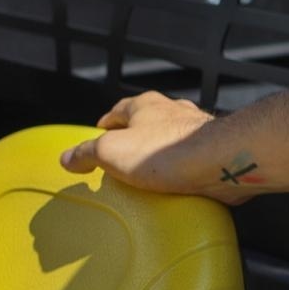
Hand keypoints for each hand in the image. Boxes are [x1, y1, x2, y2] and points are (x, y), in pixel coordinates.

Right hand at [59, 91, 242, 200]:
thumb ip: (86, 153)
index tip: (99, 135)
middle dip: (135, 136)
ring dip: (160, 151)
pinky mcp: (214, 150)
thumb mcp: (110, 152)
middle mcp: (172, 111)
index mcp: (144, 106)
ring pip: (172, 137)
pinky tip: (176, 183)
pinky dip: (182, 166)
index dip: (106, 124)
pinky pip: (192, 157)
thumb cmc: (167, 153)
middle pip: (147, 121)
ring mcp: (196, 129)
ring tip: (150, 173)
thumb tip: (67, 158)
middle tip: (123, 156)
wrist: (221, 162)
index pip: (117, 111)